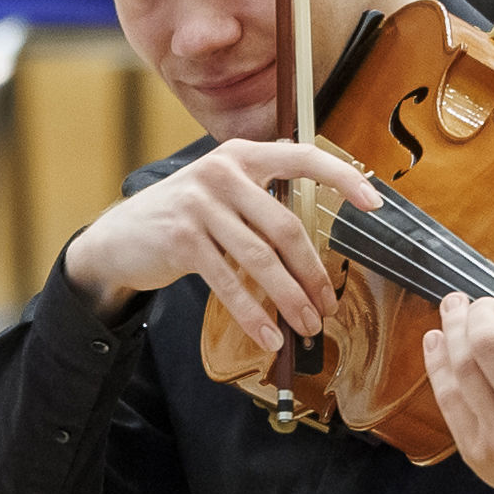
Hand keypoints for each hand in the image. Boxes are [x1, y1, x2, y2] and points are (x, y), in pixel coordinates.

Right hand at [59, 139, 377, 342]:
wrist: (119, 238)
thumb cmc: (181, 219)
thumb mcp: (220, 194)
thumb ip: (261, 202)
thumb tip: (313, 247)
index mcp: (241, 156)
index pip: (303, 156)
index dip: (342, 177)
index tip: (374, 204)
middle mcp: (222, 173)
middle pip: (286, 227)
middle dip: (313, 273)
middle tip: (328, 305)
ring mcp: (200, 204)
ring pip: (262, 259)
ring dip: (289, 298)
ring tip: (306, 326)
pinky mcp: (183, 239)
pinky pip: (229, 282)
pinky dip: (252, 314)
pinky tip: (267, 337)